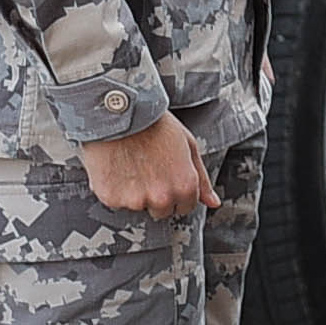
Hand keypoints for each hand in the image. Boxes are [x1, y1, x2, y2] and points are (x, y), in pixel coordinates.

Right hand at [81, 111, 213, 217]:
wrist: (120, 112)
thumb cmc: (154, 124)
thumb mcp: (188, 145)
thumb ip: (201, 179)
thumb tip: (213, 202)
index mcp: (184, 186)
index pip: (185, 207)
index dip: (177, 191)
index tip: (167, 176)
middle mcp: (161, 198)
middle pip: (162, 211)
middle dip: (156, 195)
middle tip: (148, 168)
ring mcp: (135, 200)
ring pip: (137, 206)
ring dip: (134, 192)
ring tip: (131, 164)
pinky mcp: (112, 198)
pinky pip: (115, 201)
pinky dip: (114, 188)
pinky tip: (116, 167)